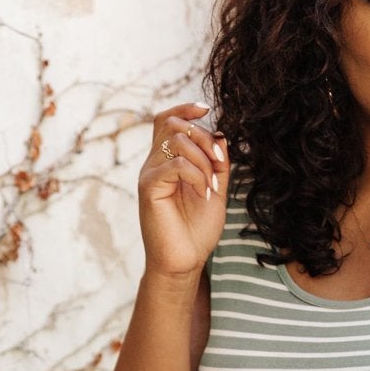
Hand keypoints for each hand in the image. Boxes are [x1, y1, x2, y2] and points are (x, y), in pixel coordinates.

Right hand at [138, 100, 229, 280]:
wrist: (184, 262)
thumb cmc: (196, 230)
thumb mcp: (214, 189)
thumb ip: (217, 163)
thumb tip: (220, 133)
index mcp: (167, 160)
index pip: (168, 120)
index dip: (185, 108)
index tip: (206, 110)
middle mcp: (154, 163)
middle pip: (174, 124)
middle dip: (203, 136)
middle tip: (218, 161)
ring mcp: (149, 174)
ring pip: (177, 139)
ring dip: (203, 159)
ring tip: (211, 186)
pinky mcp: (149, 188)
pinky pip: (176, 164)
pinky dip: (197, 175)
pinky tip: (204, 194)